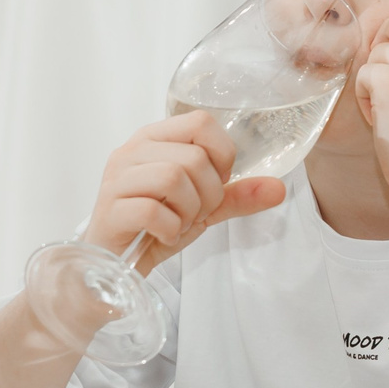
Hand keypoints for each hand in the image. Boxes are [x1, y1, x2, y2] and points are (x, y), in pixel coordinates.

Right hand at [87, 111, 286, 272]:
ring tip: (178, 223)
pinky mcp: (109, 209)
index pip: (201, 122)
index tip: (216, 183)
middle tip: (194, 213)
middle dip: (208, 194)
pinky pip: (153, 211)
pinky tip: (163, 235)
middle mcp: (132, 150)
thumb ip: (236, 196)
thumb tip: (278, 188)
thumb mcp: (201, 208)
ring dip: (188, 211)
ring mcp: (117, 178)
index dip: (222, 155)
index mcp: (155, 138)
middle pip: (193, 156)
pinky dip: (169, 228)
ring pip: (173, 178)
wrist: (115, 266)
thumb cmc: (153, 227)